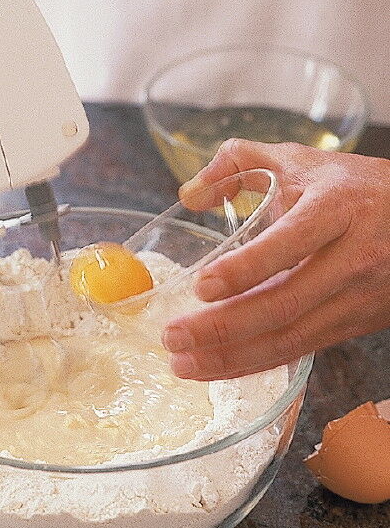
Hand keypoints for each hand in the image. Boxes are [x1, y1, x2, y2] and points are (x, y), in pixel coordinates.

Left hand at [163, 139, 389, 380]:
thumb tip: (188, 193)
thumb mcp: (299, 161)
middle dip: (222, 328)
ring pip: (289, 339)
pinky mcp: (350, 325)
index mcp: (337, 209)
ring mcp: (354, 299)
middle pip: (284, 305)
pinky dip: (252, 363)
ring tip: (181, 363)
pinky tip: (214, 366)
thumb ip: (238, 162)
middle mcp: (351, 259)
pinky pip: (297, 351)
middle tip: (172, 336)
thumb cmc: (351, 189)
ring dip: (230, 358)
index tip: (201, 286)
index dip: (245, 268)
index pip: (290, 243)